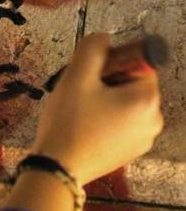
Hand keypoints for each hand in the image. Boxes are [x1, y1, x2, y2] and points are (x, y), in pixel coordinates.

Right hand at [32, 33, 163, 184]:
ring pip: (124, 105)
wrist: (57, 169)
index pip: (138, 63)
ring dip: (104, 102)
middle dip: (106, 83)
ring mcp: (142, 140)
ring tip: (79, 114)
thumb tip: (103, 41)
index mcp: (146, 99)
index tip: (90, 77)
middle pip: (131, 85)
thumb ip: (92, 48)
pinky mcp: (128, 152)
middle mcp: (153, 121)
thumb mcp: (75, 76)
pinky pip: (120, 125)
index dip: (112, 63)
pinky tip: (83, 128)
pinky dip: (104, 121)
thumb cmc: (67, 125)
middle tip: (80, 95)